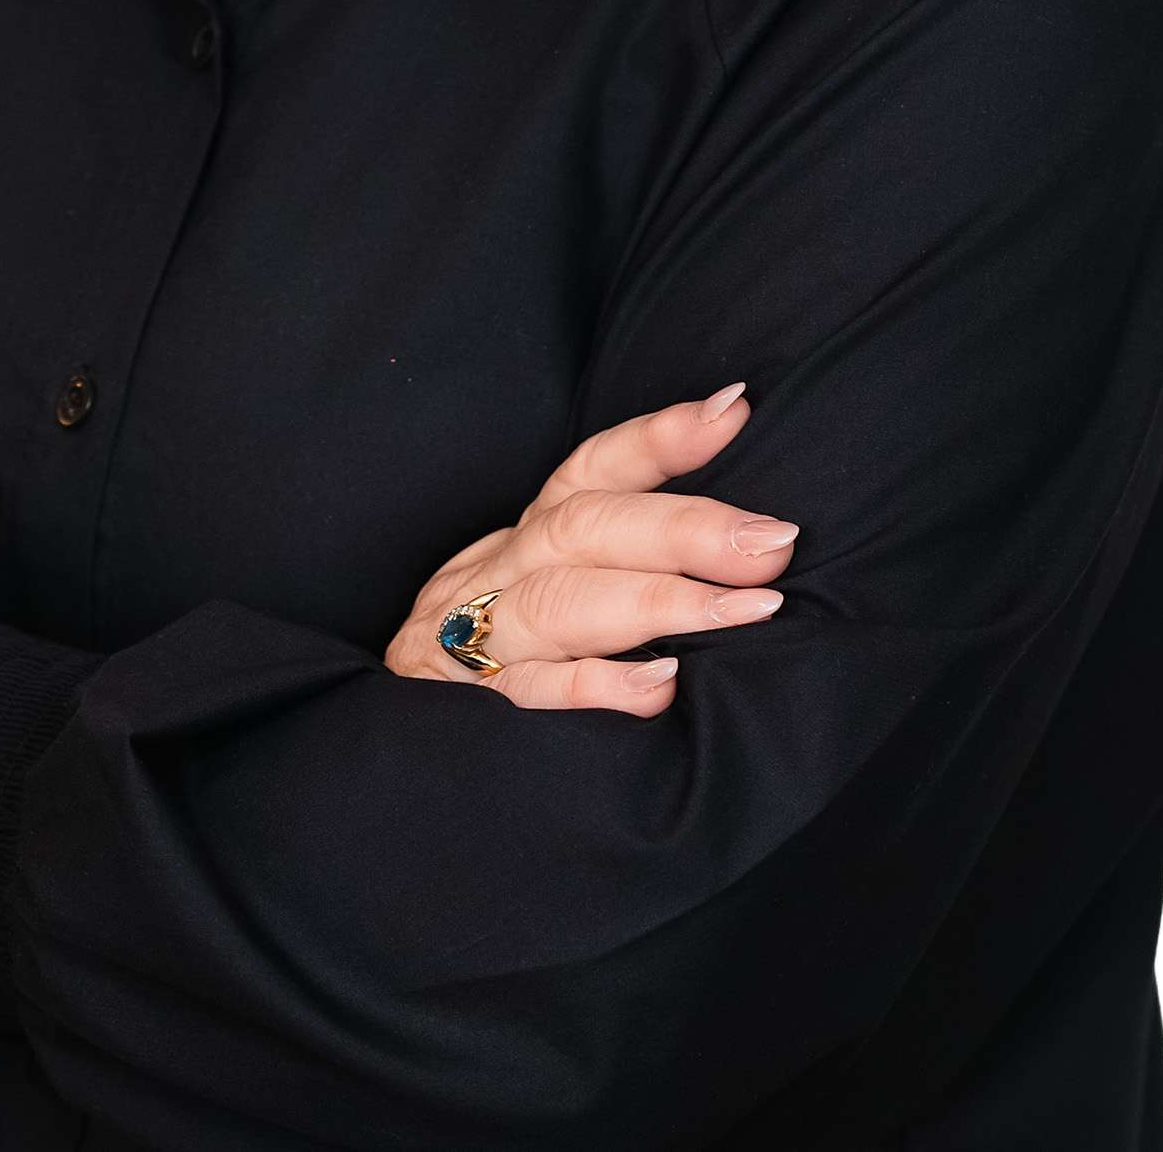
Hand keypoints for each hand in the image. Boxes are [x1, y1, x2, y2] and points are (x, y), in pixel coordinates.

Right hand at [385, 384, 795, 715]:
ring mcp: (475, 639)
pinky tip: (659, 688)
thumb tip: (752, 543)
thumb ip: (628, 563)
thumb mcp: (555, 589)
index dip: (660, 438)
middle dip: (685, 530)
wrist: (389, 753)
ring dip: (658, 601)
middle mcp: (501, 571)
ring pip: (560, 601)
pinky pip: (526, 692)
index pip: (593, 470)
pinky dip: (592, 685)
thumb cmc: (505, 659)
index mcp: (530, 536)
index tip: (733, 409)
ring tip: (744, 611)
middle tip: (773, 543)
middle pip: (585, 528)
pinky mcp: (463, 711)